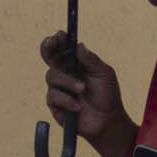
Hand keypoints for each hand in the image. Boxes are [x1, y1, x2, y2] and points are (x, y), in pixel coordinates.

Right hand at [41, 32, 134, 156]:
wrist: (108, 121)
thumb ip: (91, 60)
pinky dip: (67, 100)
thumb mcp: (104, 74)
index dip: (58, 40)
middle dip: (48, 47)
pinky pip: (53, 96)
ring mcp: (58, 88)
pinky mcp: (55, 105)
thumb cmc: (107, 95)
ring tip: (82, 89)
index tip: (60, 35)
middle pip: (48, 56)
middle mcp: (64, 73)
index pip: (62, 48)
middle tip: (52, 43)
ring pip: (51, 76)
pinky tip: (78, 106)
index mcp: (75, 63)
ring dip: (67, 81)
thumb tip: (79, 45)